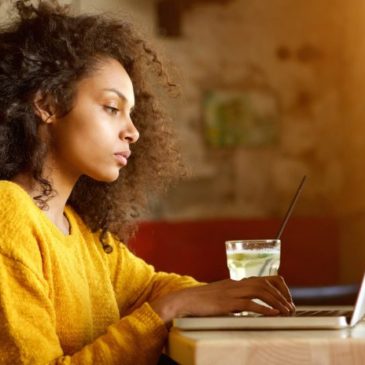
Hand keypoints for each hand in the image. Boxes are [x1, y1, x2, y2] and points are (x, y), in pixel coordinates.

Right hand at [150, 276, 294, 323]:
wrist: (186, 300)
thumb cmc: (202, 300)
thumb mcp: (221, 295)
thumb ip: (235, 297)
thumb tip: (248, 304)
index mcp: (236, 282)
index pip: (262, 278)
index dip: (277, 287)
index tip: (285, 298)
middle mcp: (236, 284)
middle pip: (264, 283)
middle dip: (281, 294)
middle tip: (291, 307)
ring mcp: (231, 292)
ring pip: (260, 291)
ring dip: (276, 301)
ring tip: (286, 311)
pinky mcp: (227, 303)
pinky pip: (249, 304)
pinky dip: (264, 309)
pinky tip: (273, 314)